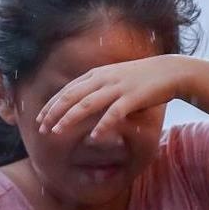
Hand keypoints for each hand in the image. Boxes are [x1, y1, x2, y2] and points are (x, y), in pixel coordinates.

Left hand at [37, 55, 188, 140]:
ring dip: (69, 119)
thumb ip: (98, 87)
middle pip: (71, 96)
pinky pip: (114, 113)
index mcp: (97, 74)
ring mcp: (117, 87)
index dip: (51, 105)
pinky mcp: (133, 97)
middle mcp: (103, 78)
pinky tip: (93, 138)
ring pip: (87, 104)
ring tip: (56, 133)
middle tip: (41, 129)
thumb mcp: (115, 78)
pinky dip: (102, 125)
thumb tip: (81, 101)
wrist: (169, 71)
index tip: (39, 119)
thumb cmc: (141, 78)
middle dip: (54, 113)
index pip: (67, 90)